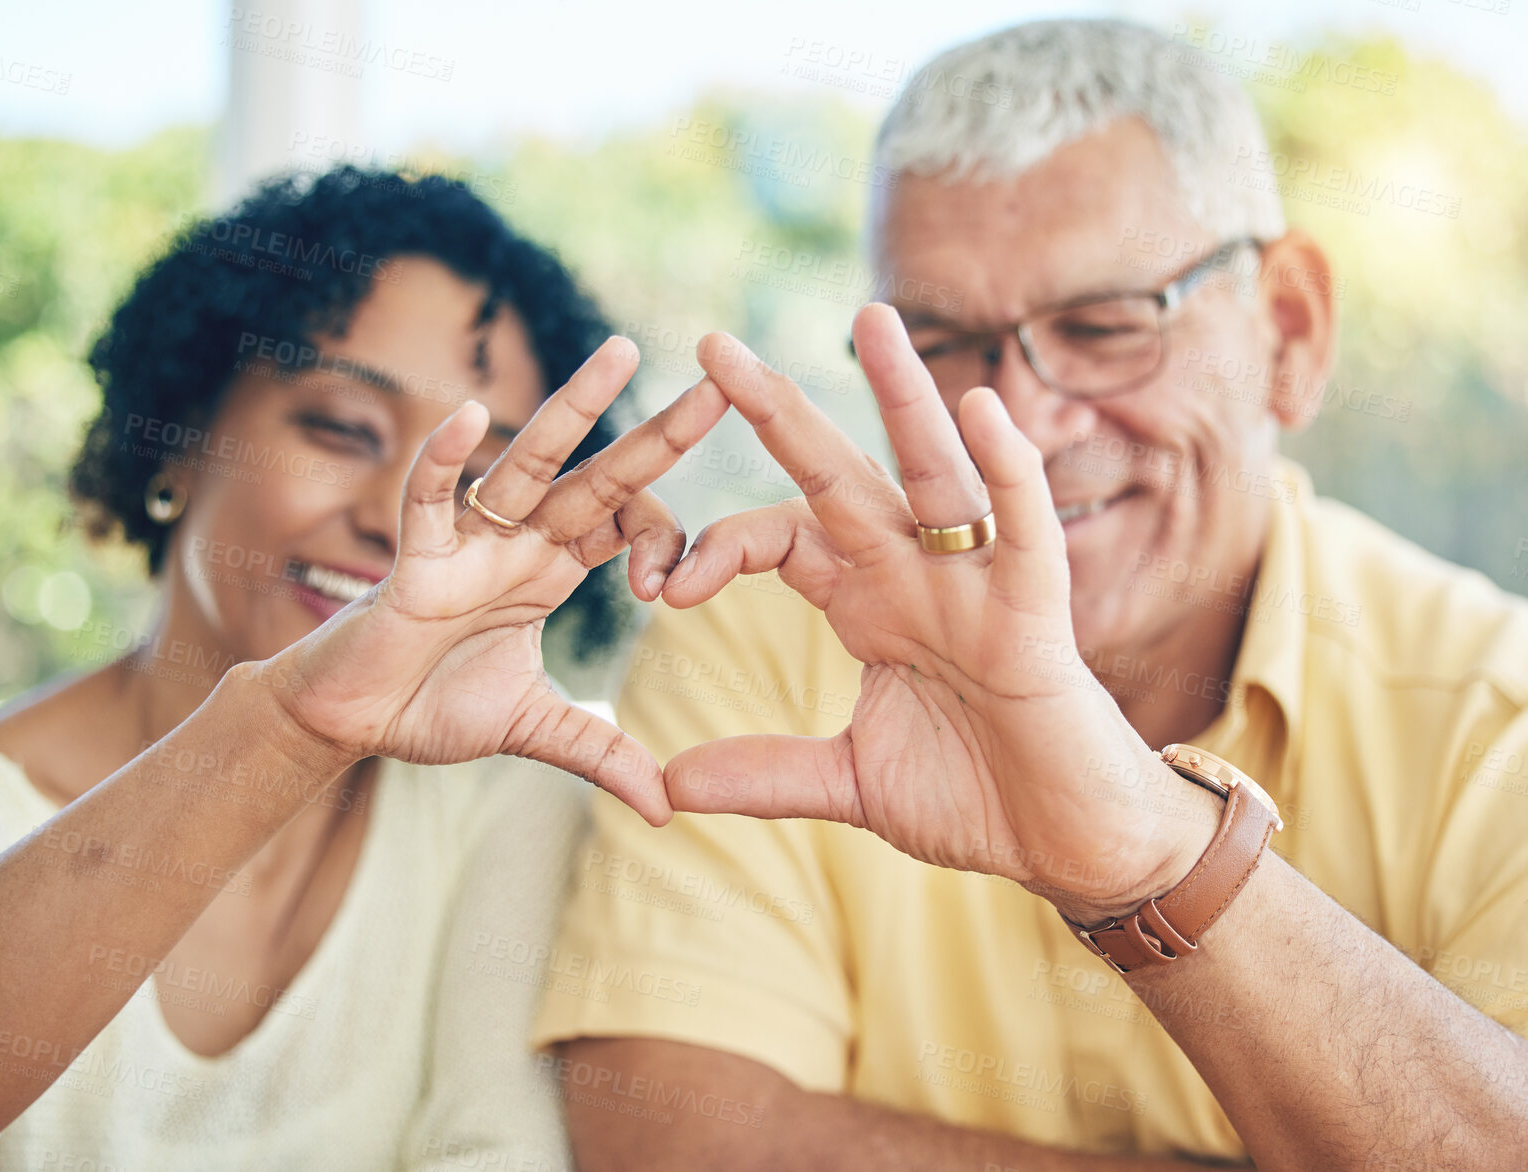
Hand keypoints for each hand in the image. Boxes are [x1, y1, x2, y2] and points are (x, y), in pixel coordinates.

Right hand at [264, 337, 727, 825]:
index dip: (662, 540)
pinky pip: (428, 500)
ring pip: (530, 463)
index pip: (625, 522)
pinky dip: (444, 461)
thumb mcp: (536, 729)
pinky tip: (469, 416)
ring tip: (623, 353)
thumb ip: (600, 754)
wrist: (350, 723)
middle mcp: (520, 541)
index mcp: (551, 568)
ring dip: (575, 409)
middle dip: (659, 433)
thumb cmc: (432, 705)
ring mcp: (469, 543)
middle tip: (722, 382)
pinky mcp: (414, 562)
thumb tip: (667, 808)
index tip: (666, 590)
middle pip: (601, 474)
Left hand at [655, 305, 1218, 920]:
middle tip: (716, 345)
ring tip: (869, 319)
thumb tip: (668, 781)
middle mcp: (915, 576)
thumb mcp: (849, 782)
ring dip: (904, 398)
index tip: (666, 589)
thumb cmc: (974, 796)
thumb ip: (766, 772)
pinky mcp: (1036, 616)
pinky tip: (981, 413)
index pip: (780, 537)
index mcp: (866, 603)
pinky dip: (1007, 473)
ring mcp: (977, 587)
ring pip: (935, 476)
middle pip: (839, 478)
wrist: (1066, 841)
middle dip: (779, 415)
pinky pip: (1025, 529)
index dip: (719, 547)